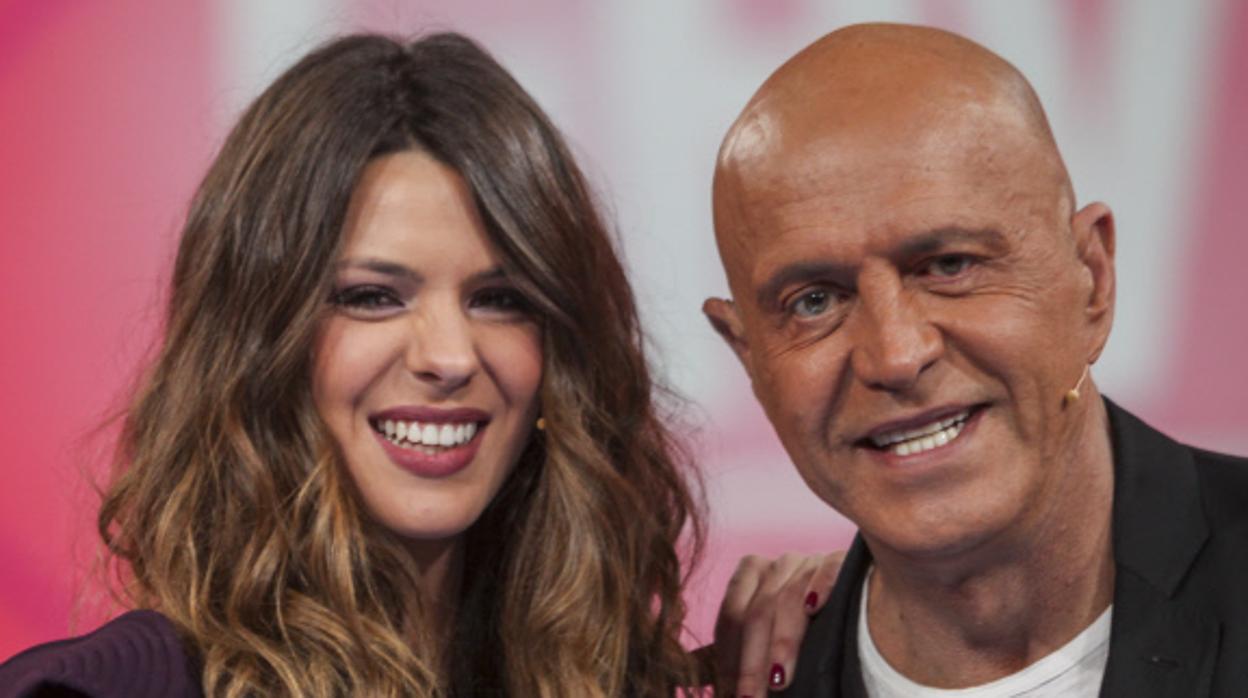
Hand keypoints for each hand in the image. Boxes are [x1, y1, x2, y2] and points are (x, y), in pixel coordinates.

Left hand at [710, 551, 844, 695]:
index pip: (732, 614)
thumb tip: (684, 676)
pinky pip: (829, 569)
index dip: (728, 657)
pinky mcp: (841, 561)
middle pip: (758, 611)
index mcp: (750, 572)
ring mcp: (810, 560)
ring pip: (790, 599)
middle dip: (752, 662)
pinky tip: (815, 607)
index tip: (729, 693)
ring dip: (783, 643)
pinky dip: (821, 586)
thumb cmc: (795, 630)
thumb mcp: (760, 637)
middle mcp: (778, 563)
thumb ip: (727, 653)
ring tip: (778, 679)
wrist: (855, 606)